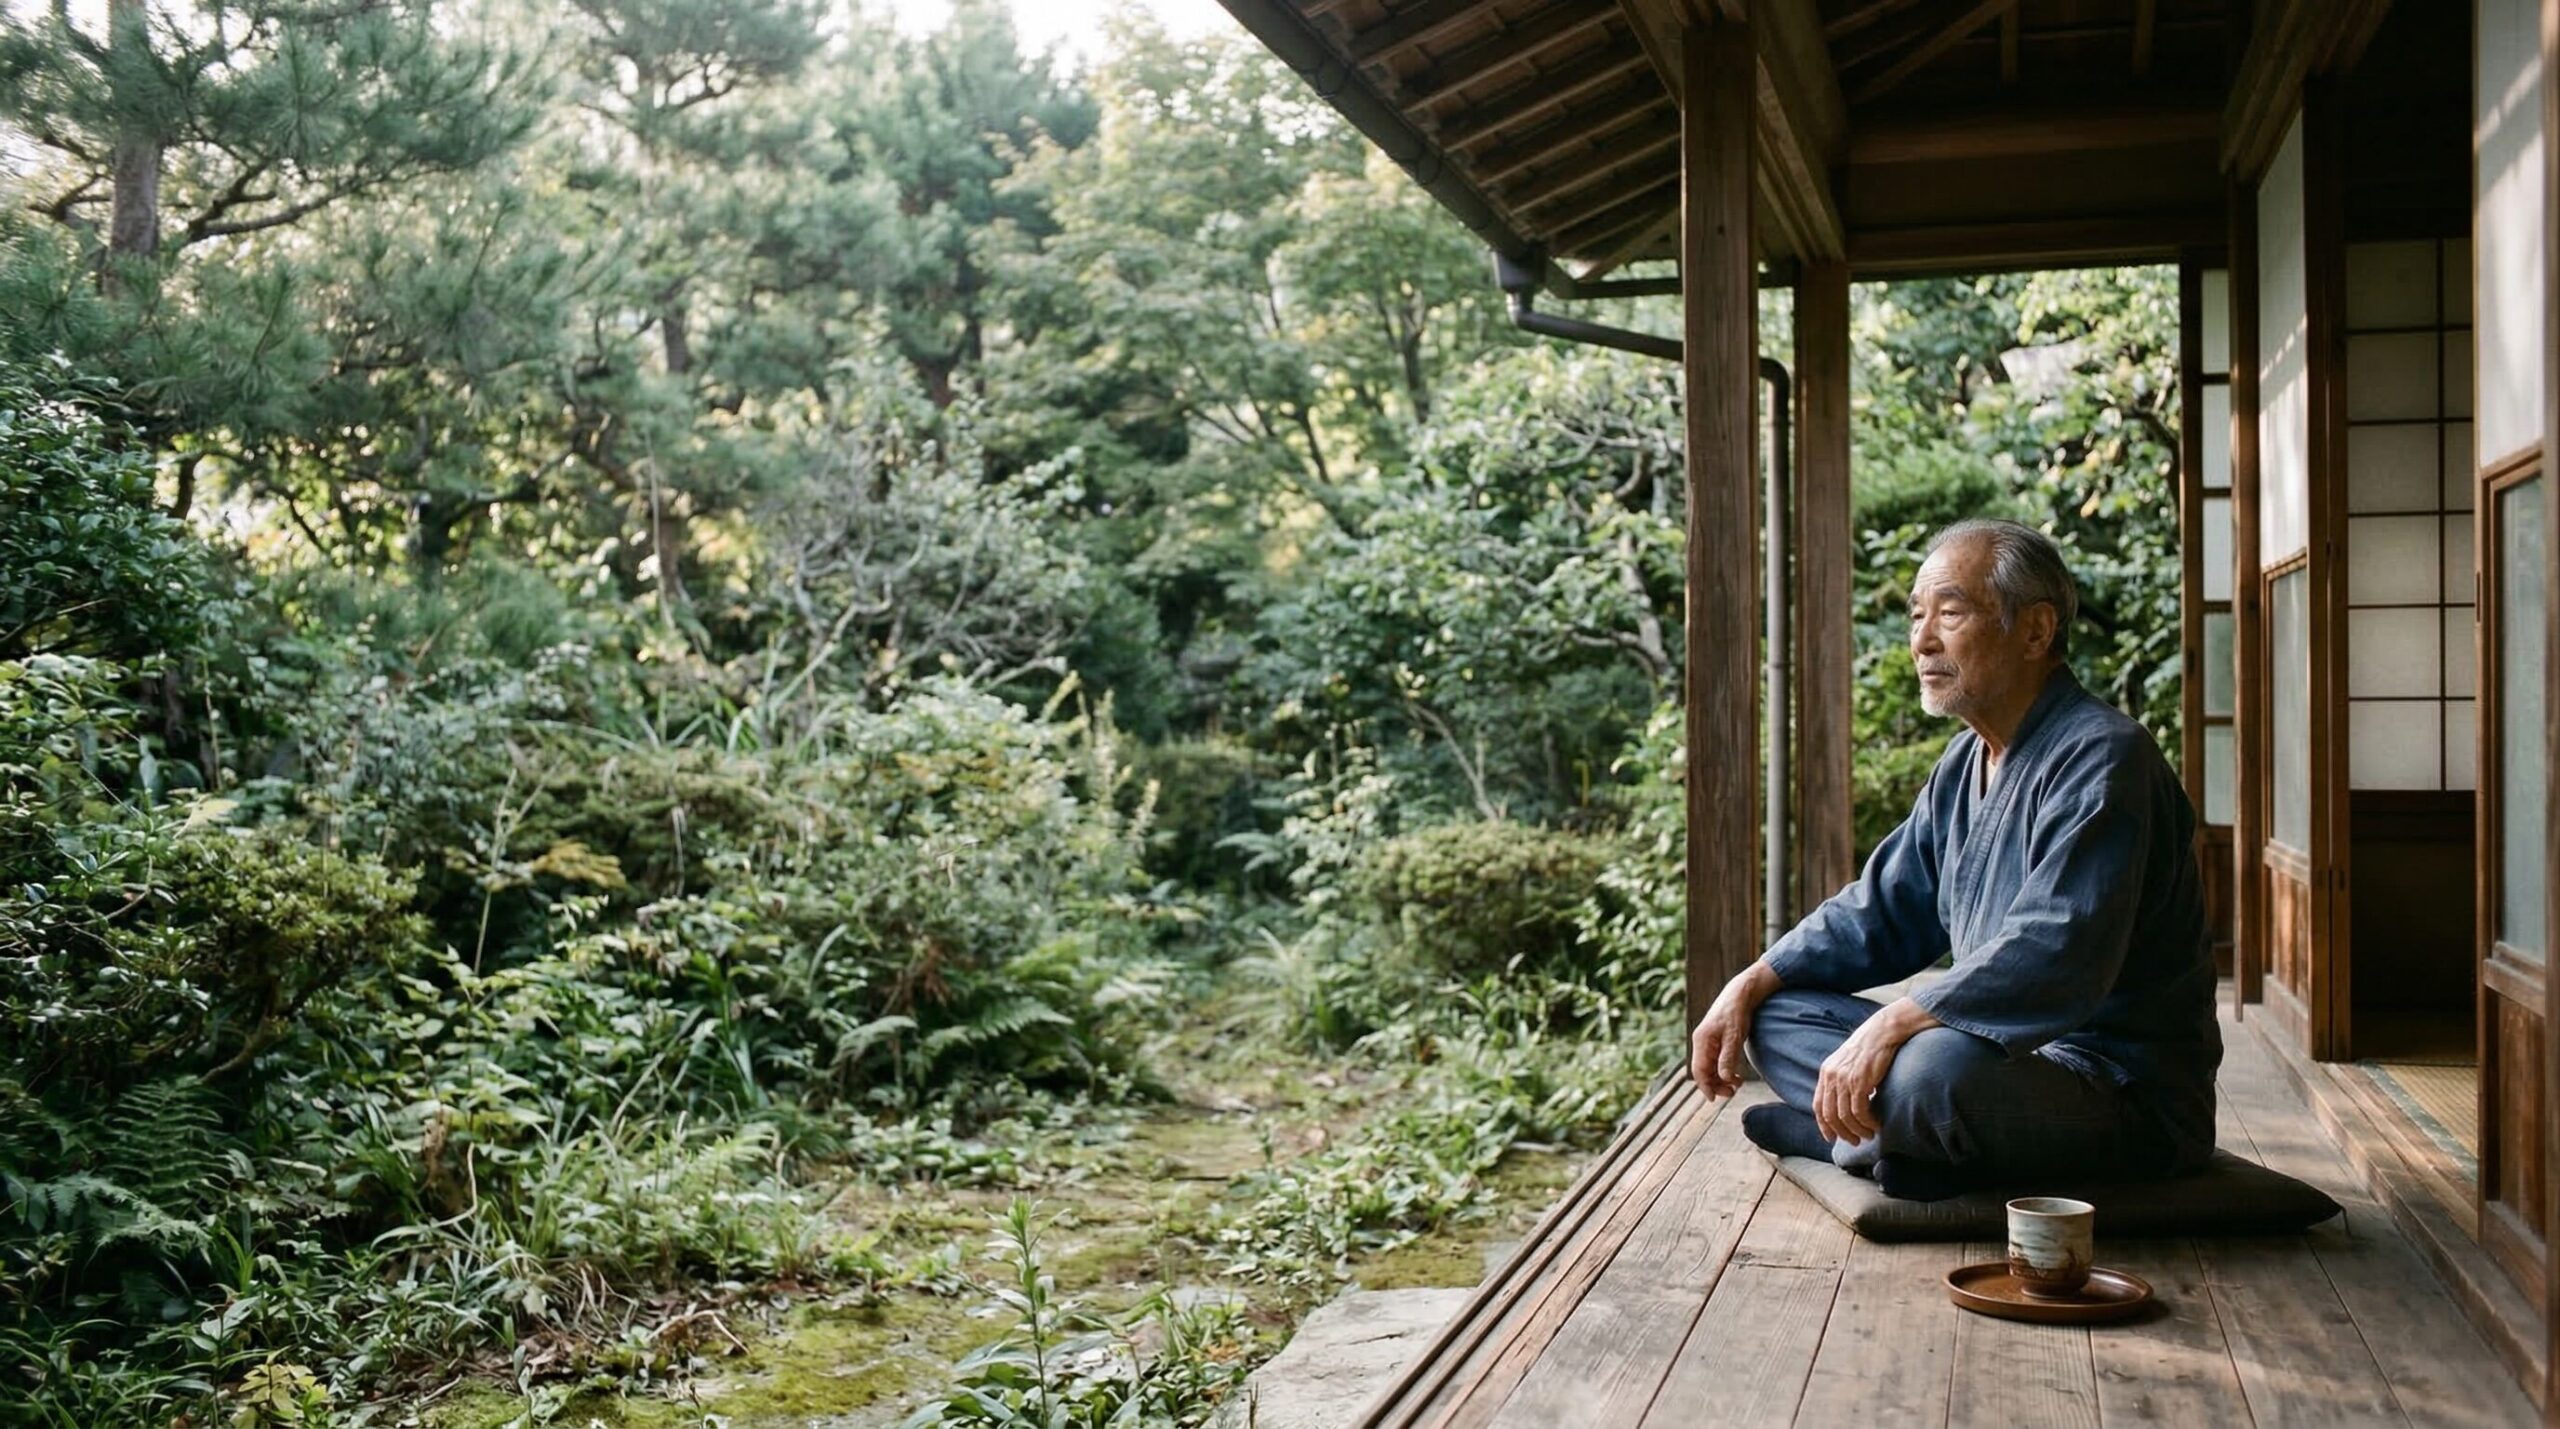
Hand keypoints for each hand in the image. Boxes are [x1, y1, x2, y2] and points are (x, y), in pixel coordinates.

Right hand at [1689, 963, 1780, 1099]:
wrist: (1740, 994)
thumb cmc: (1736, 1013)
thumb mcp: (1734, 1037)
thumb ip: (1728, 1057)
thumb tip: (1724, 1078)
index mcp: (1701, 1040)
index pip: (1698, 1069)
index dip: (1705, 1086)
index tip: (1714, 1099)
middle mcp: (1701, 1042)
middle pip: (1703, 1071)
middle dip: (1716, 1084)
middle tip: (1732, 1093)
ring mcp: (1708, 1042)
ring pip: (1710, 1067)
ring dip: (1721, 1078)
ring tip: (1737, 1084)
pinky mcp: (1716, 1042)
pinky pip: (1716, 1061)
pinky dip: (1724, 1070)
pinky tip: (1735, 1075)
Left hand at [1812, 998, 1936, 1142]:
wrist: (1882, 1032)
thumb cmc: (1870, 1049)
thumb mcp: (1848, 1064)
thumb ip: (1842, 1081)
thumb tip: (1845, 1105)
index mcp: (1826, 1073)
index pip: (1818, 1106)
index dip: (1824, 1126)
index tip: (1832, 1139)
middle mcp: (1831, 1076)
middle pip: (1830, 1115)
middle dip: (1842, 1133)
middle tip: (1855, 1142)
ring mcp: (1844, 1079)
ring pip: (1845, 1116)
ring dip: (1857, 1130)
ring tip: (1869, 1135)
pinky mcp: (1859, 1081)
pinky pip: (1860, 1111)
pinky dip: (1868, 1122)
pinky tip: (1876, 1125)